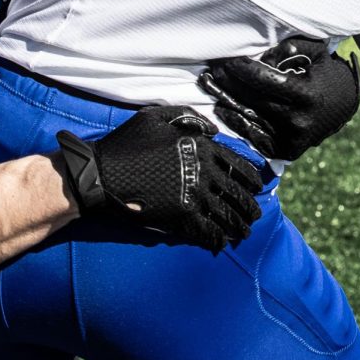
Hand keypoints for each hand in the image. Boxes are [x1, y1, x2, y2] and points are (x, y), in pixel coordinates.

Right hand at [55, 105, 261, 252]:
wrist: (103, 171)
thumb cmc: (128, 142)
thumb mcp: (156, 117)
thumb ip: (187, 118)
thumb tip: (212, 130)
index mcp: (199, 147)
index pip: (235, 164)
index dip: (249, 177)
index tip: (257, 187)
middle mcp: (201, 171)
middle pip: (235, 191)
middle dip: (248, 206)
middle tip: (255, 216)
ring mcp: (192, 194)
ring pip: (225, 212)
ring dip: (238, 225)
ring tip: (244, 233)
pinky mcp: (180, 215)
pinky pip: (206, 229)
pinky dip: (216, 237)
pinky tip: (221, 243)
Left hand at [198, 36, 359, 161]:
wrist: (344, 105)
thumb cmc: (325, 71)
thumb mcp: (314, 51)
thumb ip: (287, 48)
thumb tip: (259, 58)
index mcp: (306, 95)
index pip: (264, 80)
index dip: (242, 68)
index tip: (227, 58)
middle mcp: (298, 120)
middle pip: (252, 98)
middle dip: (228, 81)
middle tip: (212, 68)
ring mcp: (292, 138)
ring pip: (249, 116)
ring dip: (225, 99)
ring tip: (207, 84)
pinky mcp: (287, 150)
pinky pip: (255, 136)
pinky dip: (237, 122)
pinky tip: (222, 108)